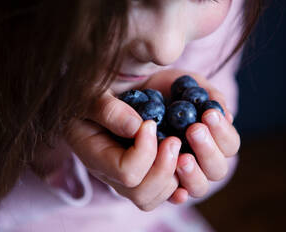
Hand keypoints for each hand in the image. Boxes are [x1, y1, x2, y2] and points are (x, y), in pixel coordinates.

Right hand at [66, 90, 181, 210]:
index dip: (144, 152)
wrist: (111, 89)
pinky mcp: (154, 170)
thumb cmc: (94, 91)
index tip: (150, 124)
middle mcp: (115, 174)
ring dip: (182, 174)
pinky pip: (174, 189)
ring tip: (184, 145)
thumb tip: (136, 127)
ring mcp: (135, 176)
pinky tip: (192, 160)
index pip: (125, 173)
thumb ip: (109, 110)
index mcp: (96, 156)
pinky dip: (190, 176)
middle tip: (174, 140)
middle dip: (165, 168)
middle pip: (143, 195)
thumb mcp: (93, 93)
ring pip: (162, 195)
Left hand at [142, 69, 239, 201]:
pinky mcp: (155, 181)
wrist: (135, 92)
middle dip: (208, 151)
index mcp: (212, 138)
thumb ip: (209, 94)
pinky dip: (176, 195)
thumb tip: (227, 114)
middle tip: (194, 130)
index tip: (209, 114)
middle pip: (217, 170)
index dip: (223, 133)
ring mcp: (179, 173)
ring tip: (181, 157)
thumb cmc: (165, 89)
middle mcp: (199, 159)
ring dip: (194, 174)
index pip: (229, 145)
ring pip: (199, 188)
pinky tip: (176, 190)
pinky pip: (167, 197)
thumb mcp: (187, 83)